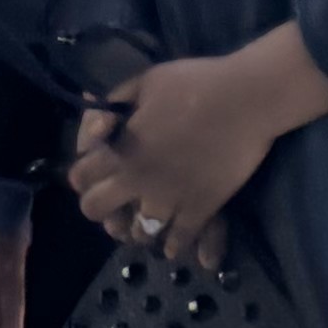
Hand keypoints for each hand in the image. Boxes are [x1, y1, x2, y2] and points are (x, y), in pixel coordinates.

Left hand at [62, 25, 327, 267]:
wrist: (248, 99)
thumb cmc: (195, 83)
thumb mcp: (144, 81)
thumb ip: (115, 102)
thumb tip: (98, 118)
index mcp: (121, 150)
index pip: (80, 177)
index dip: (83, 174)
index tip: (94, 172)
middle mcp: (138, 180)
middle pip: (95, 210)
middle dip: (100, 206)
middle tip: (115, 200)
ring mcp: (170, 198)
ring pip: (138, 233)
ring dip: (138, 228)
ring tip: (147, 220)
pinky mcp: (202, 208)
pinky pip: (180, 240)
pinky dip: (174, 246)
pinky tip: (173, 245)